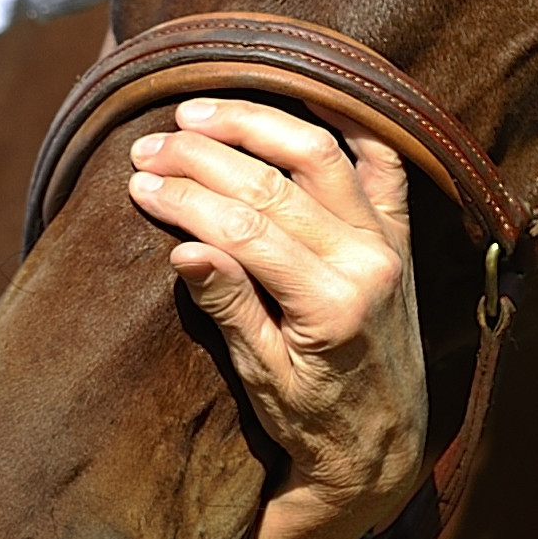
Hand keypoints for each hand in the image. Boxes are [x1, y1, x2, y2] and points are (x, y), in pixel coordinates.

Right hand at [125, 98, 426, 538]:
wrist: (384, 445)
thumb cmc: (313, 419)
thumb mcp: (262, 378)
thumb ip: (230, 308)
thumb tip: (183, 248)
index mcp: (332, 307)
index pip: (246, 230)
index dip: (186, 199)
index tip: (138, 182)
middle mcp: (368, 263)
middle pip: (276, 184)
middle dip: (204, 156)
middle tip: (149, 145)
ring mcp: (389, 242)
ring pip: (323, 155)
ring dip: (257, 123)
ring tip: (199, 113)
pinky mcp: (399, 234)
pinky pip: (383, 160)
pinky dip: (349, 122)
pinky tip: (302, 94)